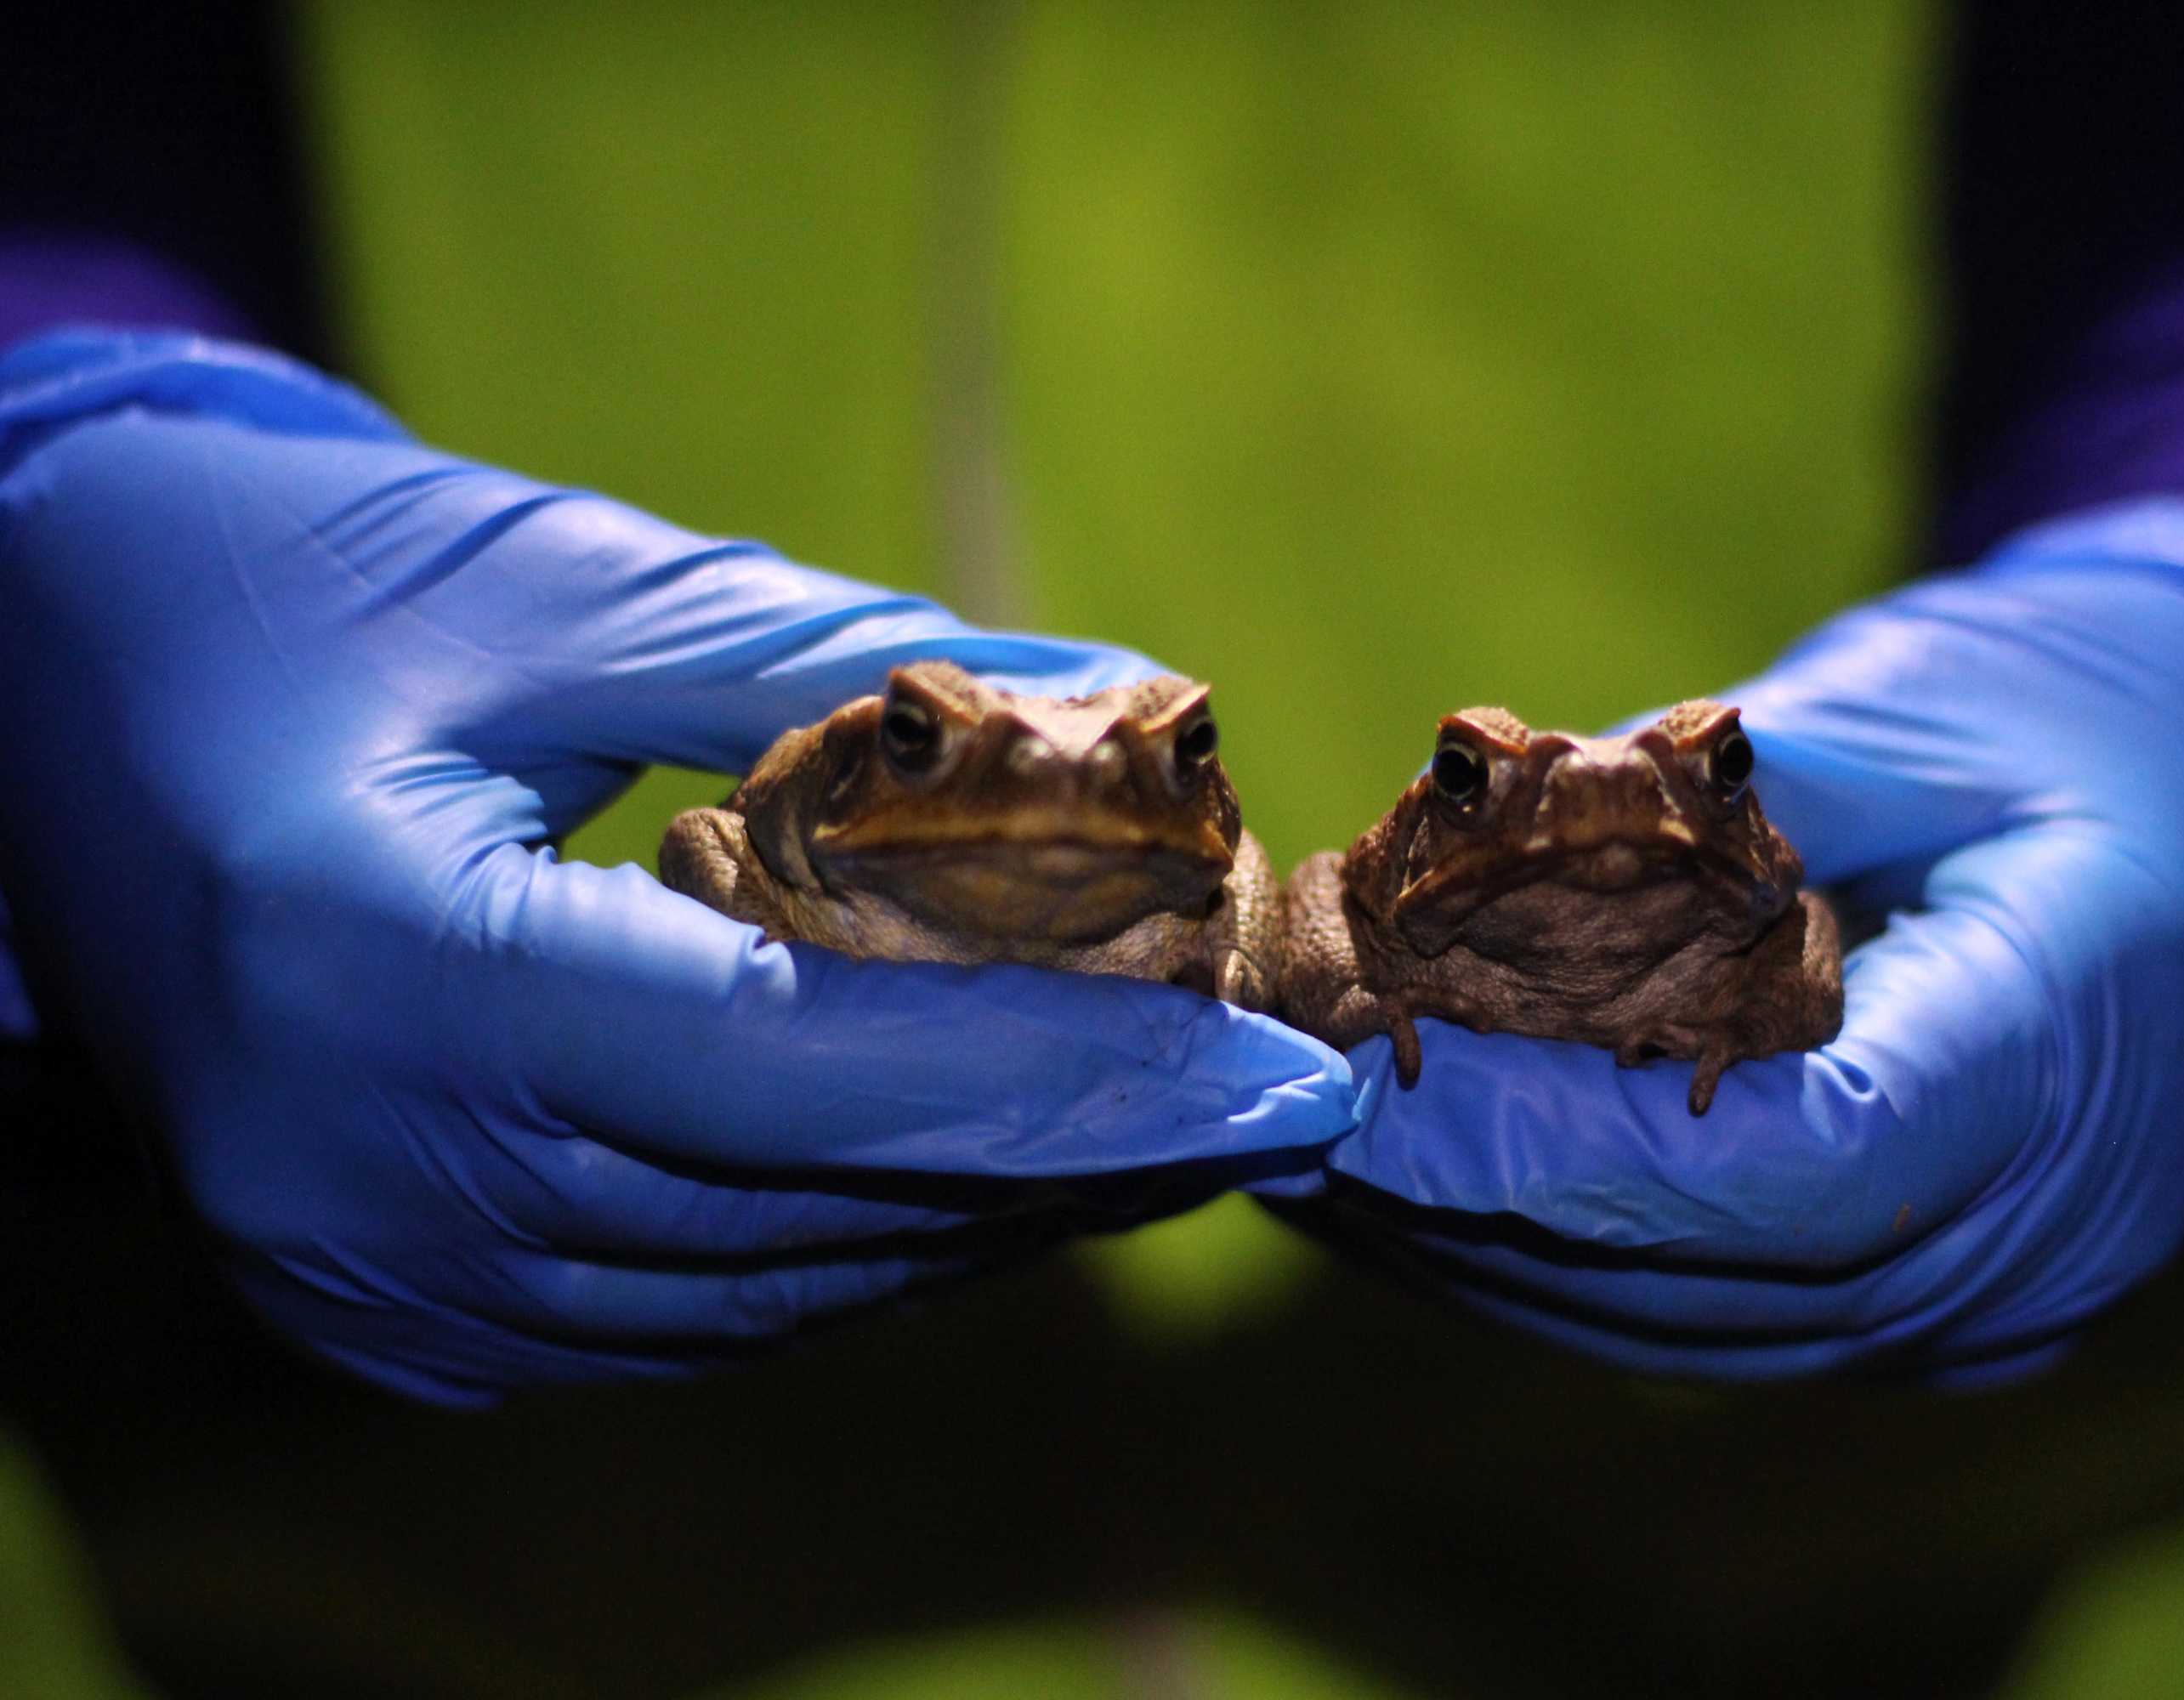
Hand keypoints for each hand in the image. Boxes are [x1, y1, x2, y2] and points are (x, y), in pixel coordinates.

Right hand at [0, 331, 1350, 1404]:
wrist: (21, 683)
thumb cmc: (275, 581)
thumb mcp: (551, 580)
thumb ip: (833, 672)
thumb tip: (1117, 725)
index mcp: (377, 968)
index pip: (804, 1074)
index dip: (1070, 1086)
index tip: (1282, 1081)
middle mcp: (359, 1177)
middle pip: (810, 1209)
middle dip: (1070, 1159)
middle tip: (1268, 1094)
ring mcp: (366, 1275)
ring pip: (770, 1285)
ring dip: (980, 1215)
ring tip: (1169, 1130)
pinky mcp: (388, 1306)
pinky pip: (690, 1299)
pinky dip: (854, 1235)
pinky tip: (983, 1167)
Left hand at [1275, 492, 2183, 1378]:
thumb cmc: (2099, 726)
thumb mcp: (1927, 702)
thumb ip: (1715, 795)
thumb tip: (1474, 832)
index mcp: (2075, 1041)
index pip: (1799, 1164)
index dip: (1565, 1151)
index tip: (1371, 1098)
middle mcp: (2032, 1223)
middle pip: (1707, 1271)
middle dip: (1467, 1201)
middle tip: (1270, 1114)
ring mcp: (1978, 1291)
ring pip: (1679, 1323)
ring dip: (1474, 1247)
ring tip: (1293, 1149)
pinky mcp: (1913, 1298)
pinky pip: (1701, 1311)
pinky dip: (1544, 1255)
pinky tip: (1409, 1186)